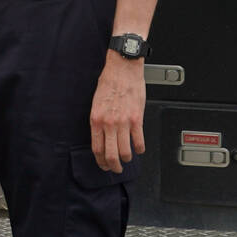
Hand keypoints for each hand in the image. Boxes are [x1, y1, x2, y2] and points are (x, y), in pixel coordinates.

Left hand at [89, 54, 145, 171]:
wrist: (123, 68)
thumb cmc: (109, 81)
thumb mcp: (96, 102)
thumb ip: (99, 120)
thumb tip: (101, 135)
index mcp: (96, 118)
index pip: (97, 148)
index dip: (100, 161)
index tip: (103, 165)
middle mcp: (109, 123)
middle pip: (110, 155)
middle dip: (113, 166)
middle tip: (116, 169)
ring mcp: (123, 122)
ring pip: (125, 152)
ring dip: (127, 159)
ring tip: (128, 159)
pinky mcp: (137, 119)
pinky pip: (139, 141)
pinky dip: (140, 149)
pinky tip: (139, 149)